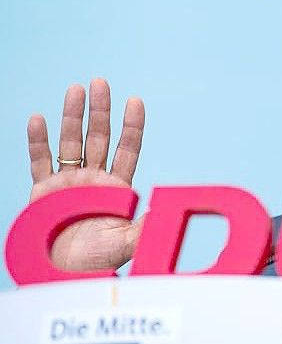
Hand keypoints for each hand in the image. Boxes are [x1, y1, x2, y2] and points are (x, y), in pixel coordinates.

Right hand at [27, 78, 144, 271]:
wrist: (64, 275)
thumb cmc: (99, 261)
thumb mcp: (128, 243)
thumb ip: (146, 226)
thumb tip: (168, 211)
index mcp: (117, 186)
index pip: (127, 149)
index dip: (132, 126)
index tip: (136, 101)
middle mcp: (94, 178)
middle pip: (99, 137)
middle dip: (101, 110)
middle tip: (102, 82)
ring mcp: (68, 181)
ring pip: (70, 142)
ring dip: (72, 116)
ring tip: (76, 89)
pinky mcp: (44, 190)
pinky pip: (39, 160)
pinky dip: (37, 140)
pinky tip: (39, 118)